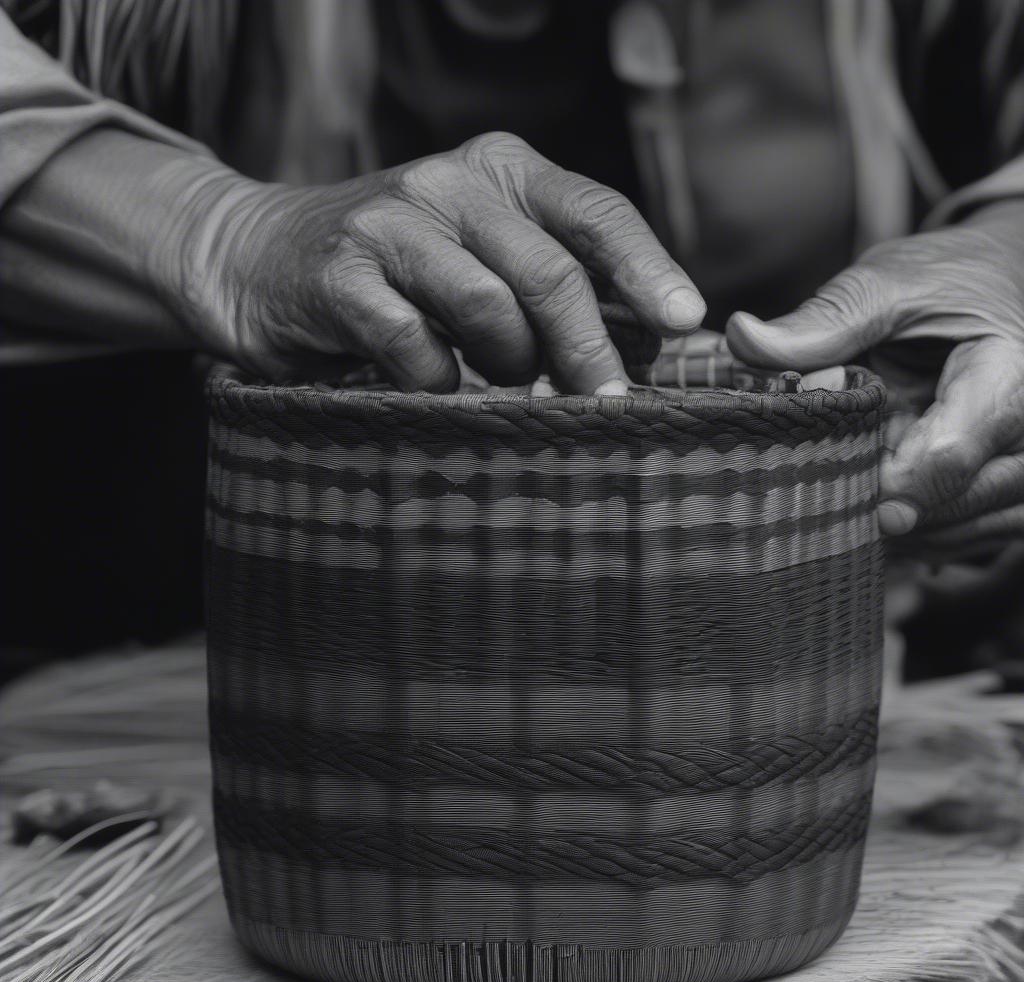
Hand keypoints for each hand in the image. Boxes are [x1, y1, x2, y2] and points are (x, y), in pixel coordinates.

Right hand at [172, 131, 703, 393]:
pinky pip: (415, 346)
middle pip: (550, 272)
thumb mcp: (481, 252)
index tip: (683, 320)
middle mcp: (450, 183)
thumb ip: (548, 280)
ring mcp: (391, 225)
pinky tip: (431, 385)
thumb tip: (637, 347)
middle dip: (589, 349)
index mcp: (502, 170)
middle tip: (608, 404)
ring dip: (508, 366)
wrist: (260, 256)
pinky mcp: (340, 277)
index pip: (595, 212)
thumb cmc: (397, 272)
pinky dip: (437, 381)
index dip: (647, 268)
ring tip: (499, 382)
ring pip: (489, 308)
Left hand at [725, 205, 1023, 551]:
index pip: (951, 455)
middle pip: (961, 502)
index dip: (886, 487)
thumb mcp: (886, 283)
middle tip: (820, 506)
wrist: (1000, 281)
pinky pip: (973, 532)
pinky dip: (923, 533)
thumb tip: (743, 337)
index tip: (834, 496)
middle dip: (887, 511)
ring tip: (841, 509)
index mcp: (1008, 374)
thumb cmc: (948, 278)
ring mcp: (1023, 462)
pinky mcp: (1008, 483)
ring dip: (905, 532)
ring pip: (970, 528)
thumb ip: (823, 321)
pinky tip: (874, 515)